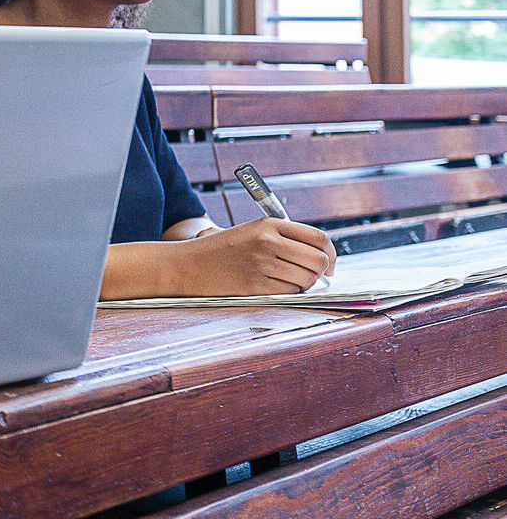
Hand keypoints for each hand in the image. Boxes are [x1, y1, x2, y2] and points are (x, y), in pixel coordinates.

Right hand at [172, 218, 336, 295]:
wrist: (186, 266)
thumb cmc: (221, 251)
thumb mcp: (250, 232)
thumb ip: (283, 238)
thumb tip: (321, 257)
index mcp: (268, 224)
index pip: (318, 238)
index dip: (331, 253)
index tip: (329, 265)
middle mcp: (267, 241)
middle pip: (318, 261)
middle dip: (321, 273)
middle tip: (312, 277)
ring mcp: (261, 264)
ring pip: (307, 280)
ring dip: (304, 285)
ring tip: (286, 281)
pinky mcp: (255, 286)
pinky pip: (290, 293)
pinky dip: (289, 293)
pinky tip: (274, 287)